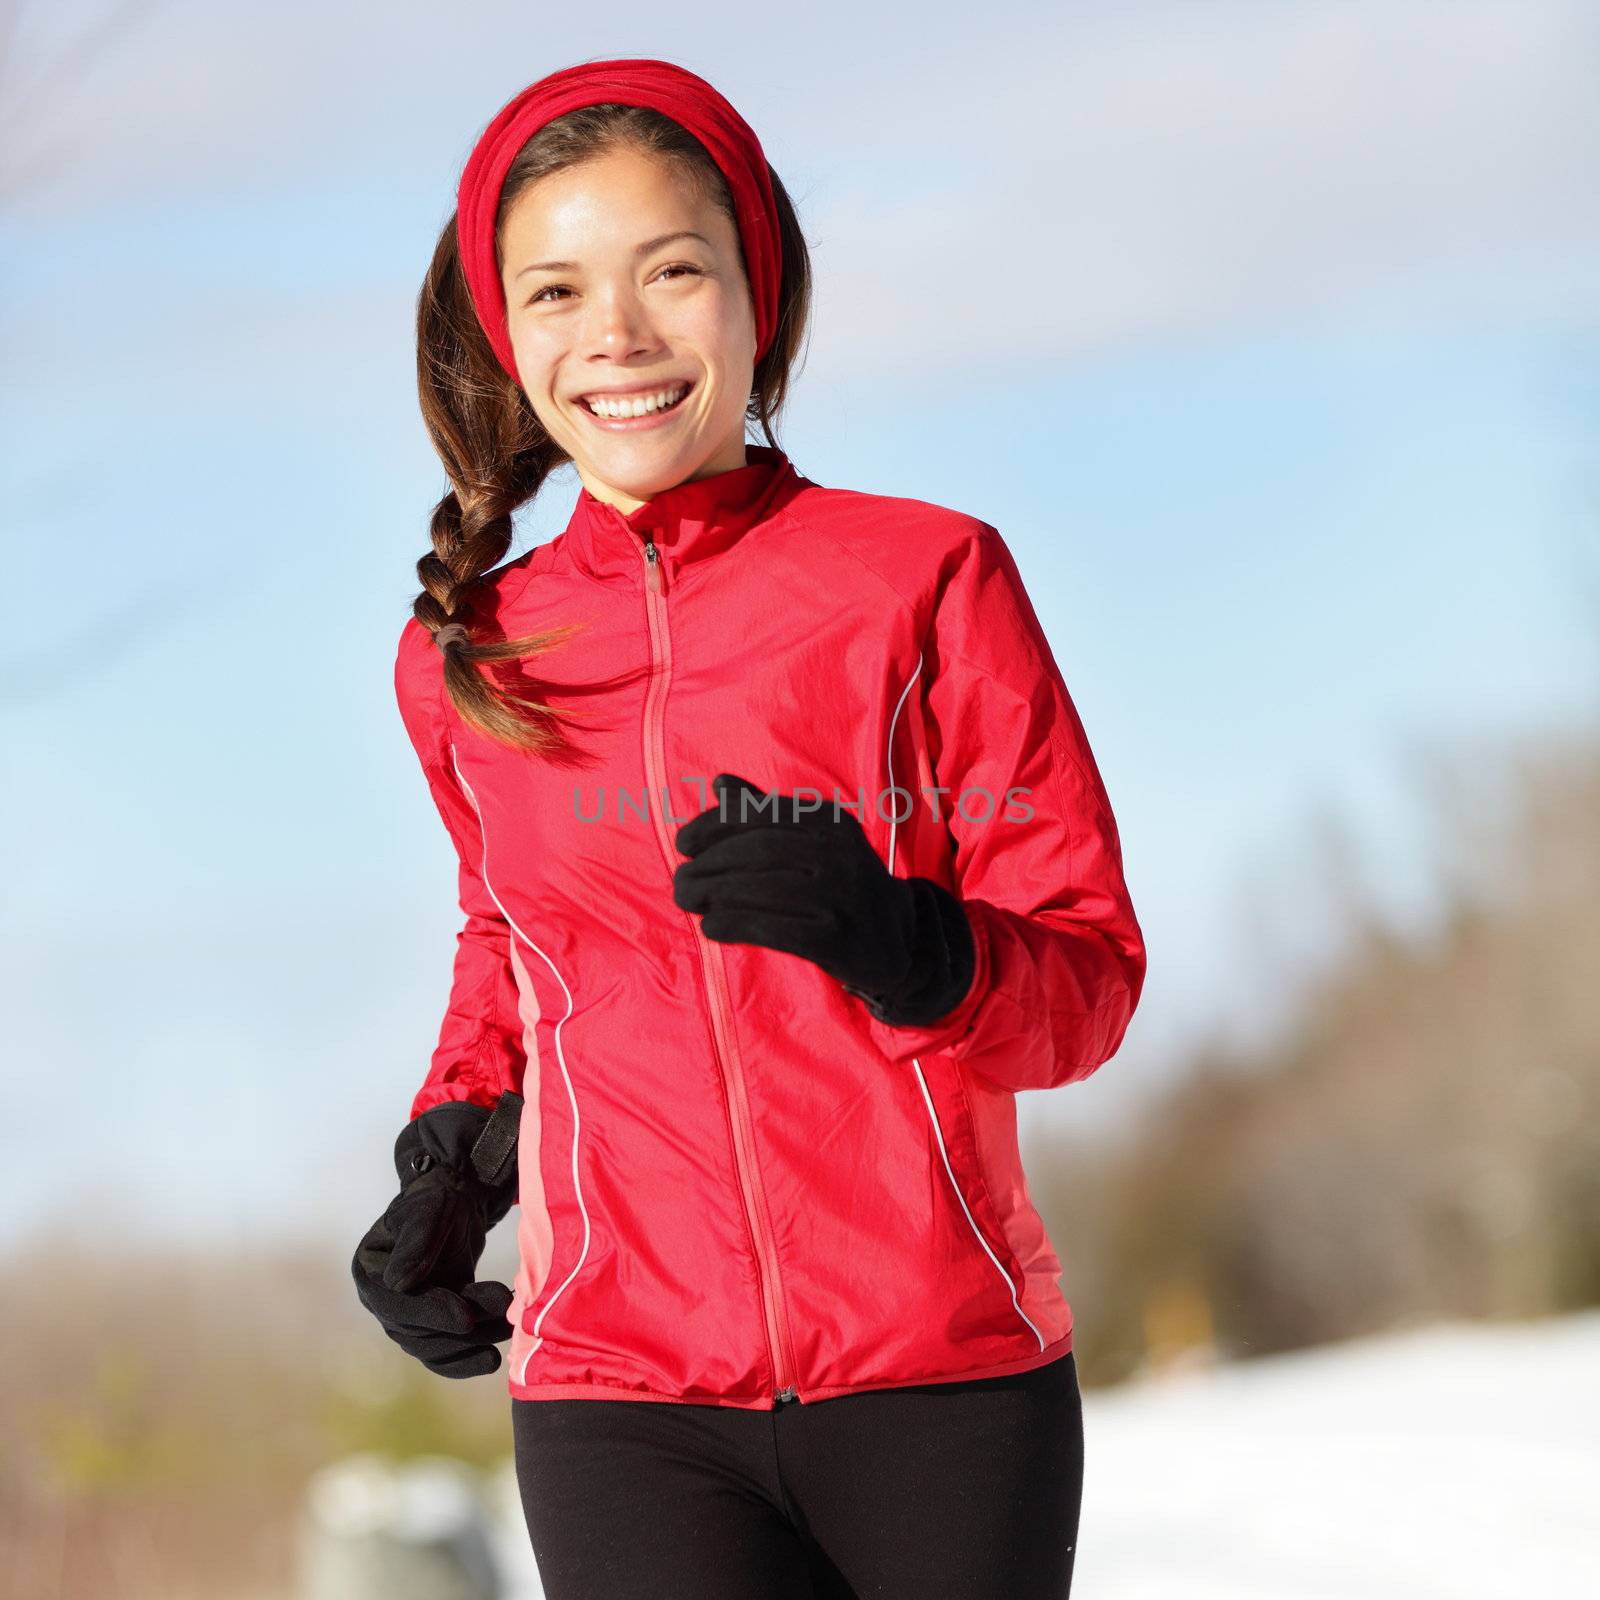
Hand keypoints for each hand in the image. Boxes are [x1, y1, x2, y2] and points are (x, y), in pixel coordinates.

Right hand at [351, 1093, 521, 1378]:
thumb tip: (397, 1283)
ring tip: (508, 1332)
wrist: (458, 1198)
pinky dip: (466, 1357)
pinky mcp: (432, 1320)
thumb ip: (416, 1240)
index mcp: (370, 1270)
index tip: (465, 1318)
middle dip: (461, 1330)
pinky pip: (445, 1349)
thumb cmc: (438, 1198)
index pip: (396, 1302)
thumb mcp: (430, 1208)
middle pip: (416, 1331)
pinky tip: (492, 1360)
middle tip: (502, 1323)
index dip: (430, 1313)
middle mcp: (383, 1298)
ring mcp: (407, 1313)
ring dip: (472, 1343)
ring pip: (435, 1343)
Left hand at [672, 772, 975, 1026]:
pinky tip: (711, 927)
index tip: (683, 842)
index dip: (714, 825)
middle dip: (709, 864)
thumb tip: (720, 784)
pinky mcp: (837, 938)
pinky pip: (775, 928)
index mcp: (830, 821)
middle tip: (680, 882)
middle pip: (758, 851)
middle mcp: (840, 852)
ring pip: (763, 889)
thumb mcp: (812, 841)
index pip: (761, 814)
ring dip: (714, 894)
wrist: (898, 940)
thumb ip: (766, 814)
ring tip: (687, 901)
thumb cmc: (840, 885)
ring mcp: (841, 895)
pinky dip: (737, 925)